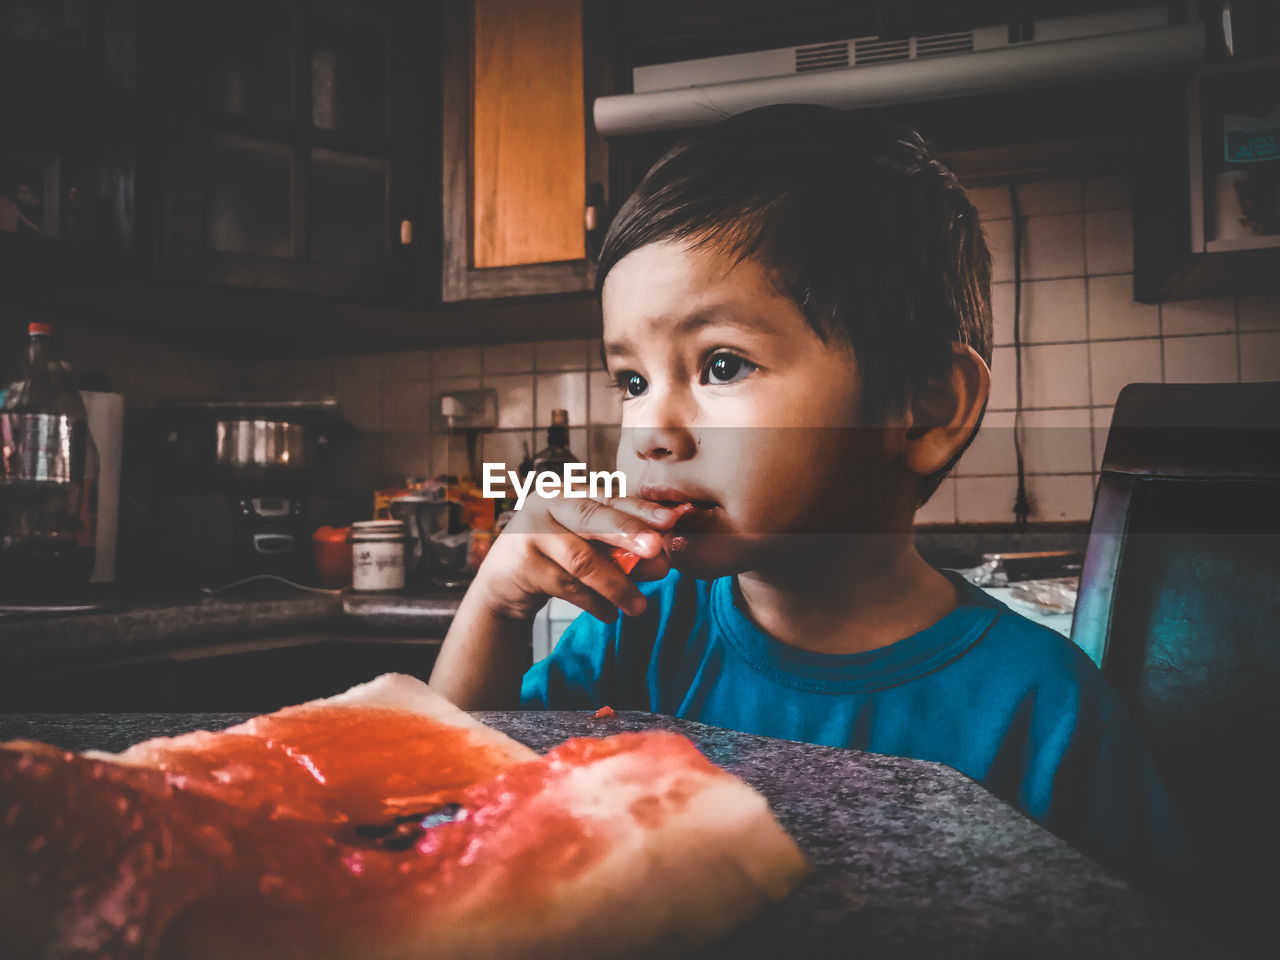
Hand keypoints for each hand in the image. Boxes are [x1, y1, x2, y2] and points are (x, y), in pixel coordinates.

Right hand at [470, 495, 685, 622]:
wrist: (506, 580)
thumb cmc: (558, 557)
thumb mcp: (592, 547)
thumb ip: (625, 552)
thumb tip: (664, 563)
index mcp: (573, 492)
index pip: (611, 499)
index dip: (642, 510)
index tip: (670, 521)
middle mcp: (549, 504)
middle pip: (592, 518)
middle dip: (628, 534)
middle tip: (656, 550)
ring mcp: (531, 532)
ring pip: (581, 559)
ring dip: (615, 585)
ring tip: (639, 607)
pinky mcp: (523, 564)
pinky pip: (567, 586)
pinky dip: (594, 603)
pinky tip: (610, 615)